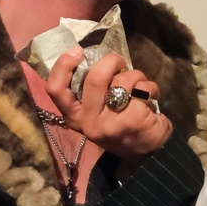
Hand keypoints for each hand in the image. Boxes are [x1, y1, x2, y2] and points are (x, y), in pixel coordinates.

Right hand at [45, 47, 172, 169]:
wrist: (149, 154)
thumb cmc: (121, 125)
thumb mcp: (98, 112)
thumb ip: (90, 90)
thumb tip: (92, 55)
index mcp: (75, 117)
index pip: (56, 90)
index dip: (63, 65)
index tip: (77, 51)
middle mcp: (88, 123)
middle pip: (95, 78)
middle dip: (112, 61)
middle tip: (120, 62)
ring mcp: (110, 123)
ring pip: (122, 81)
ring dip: (136, 76)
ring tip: (140, 88)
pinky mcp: (132, 120)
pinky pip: (142, 89)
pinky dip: (150, 87)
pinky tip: (151, 98)